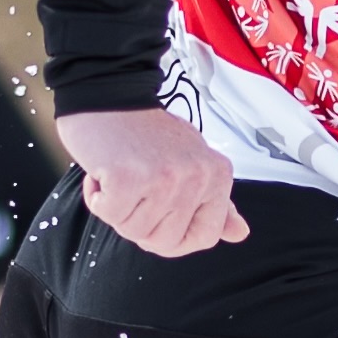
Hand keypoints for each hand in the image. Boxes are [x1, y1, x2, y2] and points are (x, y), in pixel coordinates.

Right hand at [57, 105, 248, 256]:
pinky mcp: (128, 177)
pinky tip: (104, 171)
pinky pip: (108, 214)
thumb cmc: (147, 134)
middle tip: (135, 188)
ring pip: (134, 231)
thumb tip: (241, 234)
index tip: (159, 211)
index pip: (205, 237)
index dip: (174, 236)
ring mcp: (164, 177)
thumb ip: (216, 204)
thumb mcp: (193, 164)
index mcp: (218, 175)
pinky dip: (97, 197)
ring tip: (120, 174)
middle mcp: (197, 176)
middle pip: (165, 242)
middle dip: (141, 224)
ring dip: (117, 208)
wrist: (108, 94)